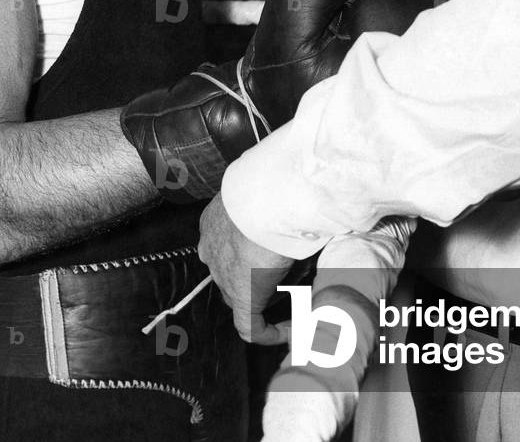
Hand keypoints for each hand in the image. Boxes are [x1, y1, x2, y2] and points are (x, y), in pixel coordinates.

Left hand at [198, 192, 293, 344]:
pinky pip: (251, 326)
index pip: (228, 246)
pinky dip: (271, 332)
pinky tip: (291, 331)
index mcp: (215, 221)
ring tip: (302, 292)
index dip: (251, 255)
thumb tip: (307, 226)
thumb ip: (280, 213)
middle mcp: (212, 247)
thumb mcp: (271, 198)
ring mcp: (223, 274)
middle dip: (259, 276)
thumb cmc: (274, 187)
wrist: (270, 197)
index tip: (272, 257)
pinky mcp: (241, 296)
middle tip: (292, 273)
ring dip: (270, 296)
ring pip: (244, 294)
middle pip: (233, 271)